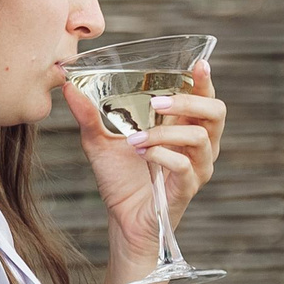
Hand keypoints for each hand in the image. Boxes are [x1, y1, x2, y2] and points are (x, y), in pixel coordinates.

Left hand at [63, 63, 224, 260]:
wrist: (120, 219)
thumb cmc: (119, 179)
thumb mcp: (99, 141)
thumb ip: (88, 114)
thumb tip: (68, 86)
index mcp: (184, 127)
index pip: (205, 98)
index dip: (205, 81)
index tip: (198, 64)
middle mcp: (198, 146)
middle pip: (215, 112)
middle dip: (188, 101)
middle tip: (157, 102)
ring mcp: (197, 168)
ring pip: (199, 138)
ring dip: (165, 132)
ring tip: (136, 138)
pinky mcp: (187, 188)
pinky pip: (184, 166)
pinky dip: (161, 155)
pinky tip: (141, 153)